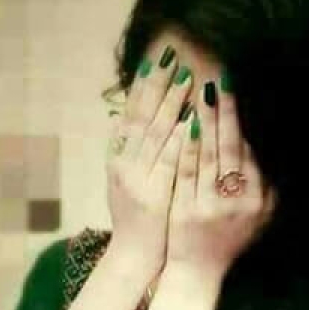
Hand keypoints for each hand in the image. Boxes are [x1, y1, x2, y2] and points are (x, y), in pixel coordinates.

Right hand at [105, 45, 193, 276]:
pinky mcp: (154, 195)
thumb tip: (128, 118)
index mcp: (118, 157)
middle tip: (171, 55)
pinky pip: (168, 162)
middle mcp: (124, 164)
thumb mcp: (126, 179)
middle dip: (156, 85)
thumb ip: (127, 150)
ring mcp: (138, 179)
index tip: (155, 59)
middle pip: (140, 117)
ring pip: (153, 135)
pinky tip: (189, 119)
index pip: (130, 114)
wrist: (137, 253)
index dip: (141, 86)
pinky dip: (177, 139)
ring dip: (169, 104)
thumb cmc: (137, 215)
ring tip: (184, 77)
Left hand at [165, 75, 276, 279]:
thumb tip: (258, 144)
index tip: (235, 93)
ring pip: (210, 155)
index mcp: (259, 200)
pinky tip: (185, 124)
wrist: (199, 271)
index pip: (250, 153)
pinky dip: (187, 147)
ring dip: (206, 121)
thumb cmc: (228, 240)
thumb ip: (266, 185)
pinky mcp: (187, 210)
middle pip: (232, 148)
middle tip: (220, 78)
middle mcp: (240, 201)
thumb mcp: (259, 217)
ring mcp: (212, 206)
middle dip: (226, 111)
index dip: (241, 122)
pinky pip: (188, 172)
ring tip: (202, 91)